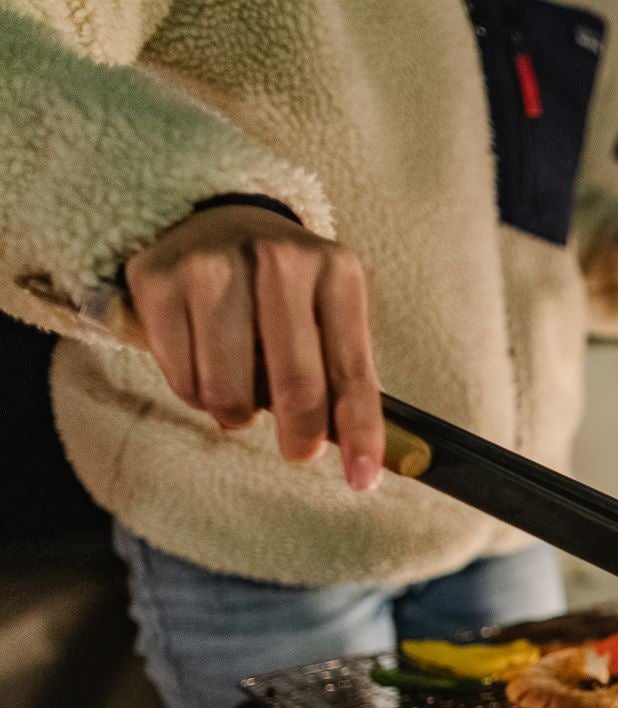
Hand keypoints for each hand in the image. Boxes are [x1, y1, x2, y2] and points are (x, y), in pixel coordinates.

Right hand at [123, 205, 384, 489]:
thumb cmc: (283, 291)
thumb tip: (364, 459)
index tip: (363, 480)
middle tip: (298, 452)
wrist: (214, 222)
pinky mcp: (159, 279)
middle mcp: (277, 259)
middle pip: (296, 383)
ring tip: (241, 397)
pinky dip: (196, 393)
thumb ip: (340, 375)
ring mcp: (213, 264)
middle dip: (300, 435)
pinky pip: (181, 377)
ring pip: (229, 390)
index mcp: (335, 270)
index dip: (360, 432)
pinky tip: (204, 369)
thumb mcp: (328, 314)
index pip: (352, 370)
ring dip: (237, 414)